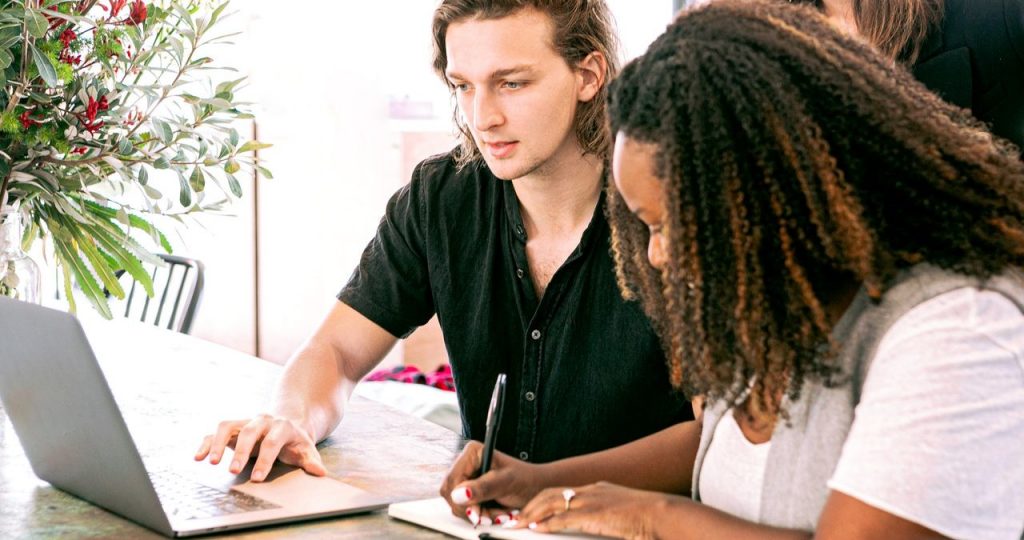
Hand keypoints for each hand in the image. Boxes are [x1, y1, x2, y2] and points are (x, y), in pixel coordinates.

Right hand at [194, 414, 326, 481]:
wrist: (288, 423)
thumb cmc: (296, 441)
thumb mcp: (306, 449)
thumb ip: (311, 461)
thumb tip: (320, 473)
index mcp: (282, 426)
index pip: (272, 442)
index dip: (265, 459)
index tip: (257, 478)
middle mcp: (262, 421)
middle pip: (250, 433)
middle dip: (241, 452)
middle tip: (232, 471)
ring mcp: (246, 422)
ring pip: (228, 426)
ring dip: (218, 443)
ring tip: (210, 463)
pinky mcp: (234, 427)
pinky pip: (216, 432)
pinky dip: (206, 443)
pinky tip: (198, 457)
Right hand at [440, 441, 544, 525]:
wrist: (537, 488)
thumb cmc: (526, 480)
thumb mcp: (506, 483)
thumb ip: (483, 487)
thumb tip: (459, 494)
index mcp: (472, 453)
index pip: (452, 480)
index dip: (460, 499)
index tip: (476, 511)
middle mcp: (466, 464)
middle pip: (451, 494)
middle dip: (471, 509)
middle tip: (490, 516)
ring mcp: (467, 478)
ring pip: (457, 504)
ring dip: (478, 514)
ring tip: (498, 514)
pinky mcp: (470, 491)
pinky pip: (465, 509)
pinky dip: (480, 515)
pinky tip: (494, 514)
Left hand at [516, 482, 664, 539]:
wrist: (664, 514)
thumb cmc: (651, 518)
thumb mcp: (623, 516)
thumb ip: (606, 519)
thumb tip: (600, 526)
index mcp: (599, 490)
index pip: (563, 492)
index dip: (544, 501)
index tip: (531, 511)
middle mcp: (592, 491)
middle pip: (551, 494)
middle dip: (531, 506)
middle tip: (517, 517)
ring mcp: (592, 501)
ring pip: (552, 503)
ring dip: (532, 514)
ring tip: (519, 524)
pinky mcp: (594, 514)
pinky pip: (563, 518)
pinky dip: (546, 523)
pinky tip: (536, 529)